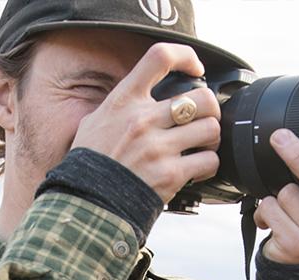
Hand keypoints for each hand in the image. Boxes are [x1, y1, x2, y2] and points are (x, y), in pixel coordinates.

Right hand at [71, 43, 221, 202]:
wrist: (87, 204)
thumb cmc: (89, 166)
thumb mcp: (93, 123)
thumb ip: (118, 108)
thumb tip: (133, 100)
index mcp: (124, 101)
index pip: (160, 57)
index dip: (186, 56)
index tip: (196, 69)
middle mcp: (143, 120)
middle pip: (202, 97)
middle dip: (210, 109)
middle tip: (204, 120)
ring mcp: (158, 148)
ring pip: (211, 129)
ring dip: (211, 139)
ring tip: (201, 147)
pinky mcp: (170, 175)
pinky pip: (208, 162)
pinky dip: (208, 166)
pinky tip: (197, 170)